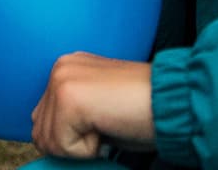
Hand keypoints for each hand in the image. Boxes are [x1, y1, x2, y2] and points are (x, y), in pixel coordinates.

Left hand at [32, 53, 155, 158]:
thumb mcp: (100, 110)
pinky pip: (63, 146)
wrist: (176, 103)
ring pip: (49, 141)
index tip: (103, 125)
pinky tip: (110, 127)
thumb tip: (50, 141)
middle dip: (73, 142)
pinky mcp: (68, 98)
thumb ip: (72, 116)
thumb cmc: (147, 111)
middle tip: (108, 126)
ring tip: (110, 124)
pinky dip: (89, 149)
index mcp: (67, 68)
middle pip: (40, 132)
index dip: (73, 136)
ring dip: (82, 146)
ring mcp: (62, 80)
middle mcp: (60, 68)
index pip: (43, 119)